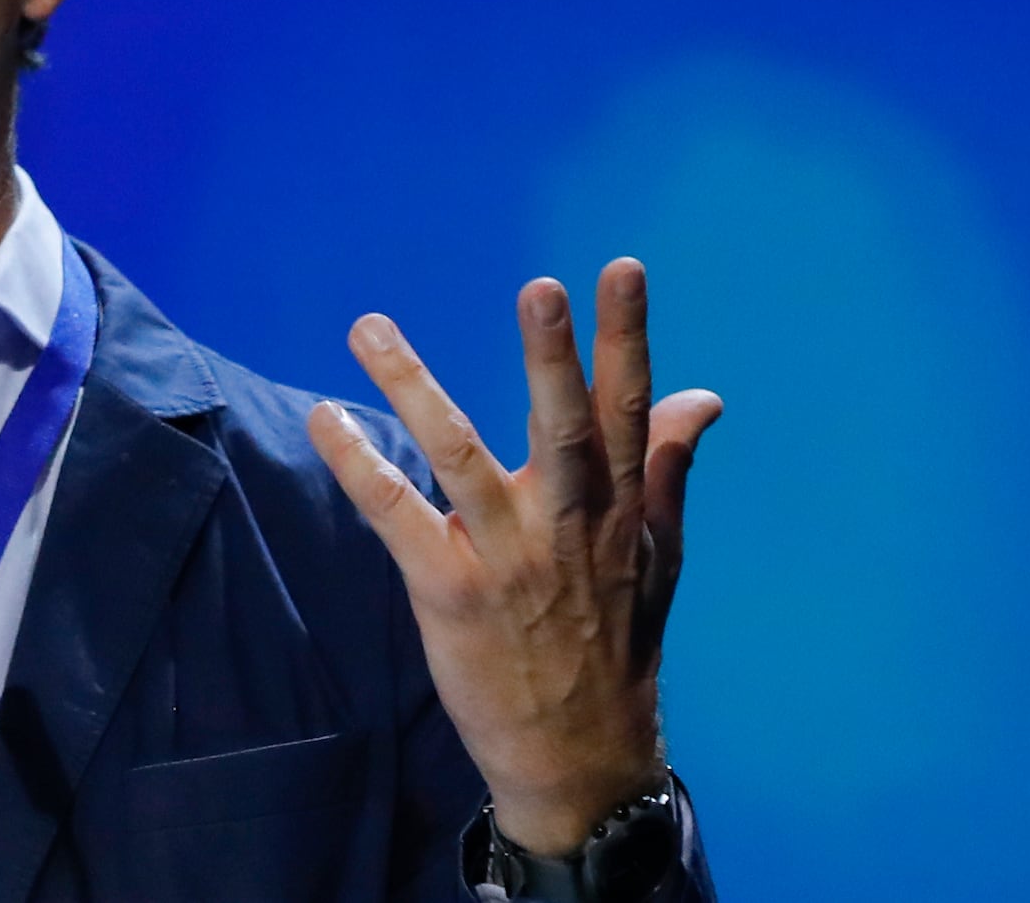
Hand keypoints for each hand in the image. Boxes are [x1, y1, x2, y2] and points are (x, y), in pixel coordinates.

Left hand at [306, 259, 717, 858]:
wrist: (579, 761)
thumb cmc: (618, 646)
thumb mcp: (661, 559)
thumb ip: (669, 469)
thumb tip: (701, 394)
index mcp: (622, 512)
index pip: (628, 411)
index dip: (626, 338)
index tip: (620, 269)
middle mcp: (568, 527)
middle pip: (563, 429)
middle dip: (552, 357)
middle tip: (540, 285)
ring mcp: (505, 559)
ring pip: (459, 458)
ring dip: (414, 389)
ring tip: (371, 328)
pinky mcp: (449, 592)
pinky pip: (398, 518)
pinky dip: (360, 467)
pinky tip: (328, 418)